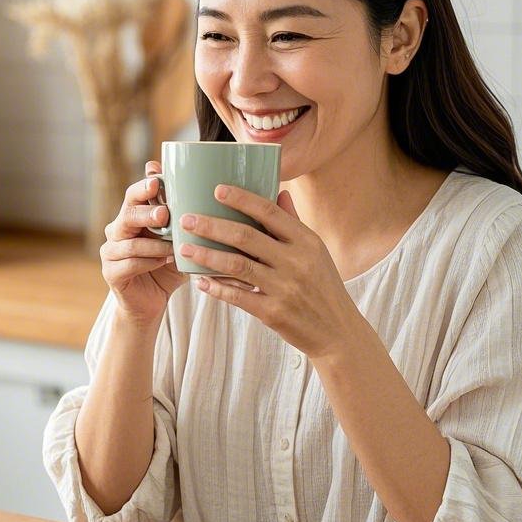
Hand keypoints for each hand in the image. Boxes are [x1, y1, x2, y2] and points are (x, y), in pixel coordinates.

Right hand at [100, 160, 186, 324]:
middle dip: (147, 213)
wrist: (152, 302)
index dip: (143, 188)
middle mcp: (116, 231)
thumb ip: (182, 219)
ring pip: (130, 243)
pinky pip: (130, 264)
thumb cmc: (167, 266)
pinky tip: (163, 262)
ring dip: (154, 245)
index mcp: (131, 217)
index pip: (133, 195)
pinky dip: (149, 262)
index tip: (156, 182)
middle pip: (127, 214)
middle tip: (164, 213)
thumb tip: (199, 190)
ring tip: (173, 248)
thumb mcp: (178, 241)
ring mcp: (110, 252)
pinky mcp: (111, 273)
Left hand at [177, 185, 356, 358]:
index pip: (270, 212)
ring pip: (236, 266)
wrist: (337, 332)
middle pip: (246, 237)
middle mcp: (296, 262)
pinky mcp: (274, 313)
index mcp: (306, 241)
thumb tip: (279, 191)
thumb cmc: (323, 287)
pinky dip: (216, 288)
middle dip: (211, 226)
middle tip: (186, 219)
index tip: (217, 190)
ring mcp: (285, 288)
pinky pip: (237, 297)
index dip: (242, 199)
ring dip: (206, 255)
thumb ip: (294, 222)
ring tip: (183, 248)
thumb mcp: (316, 252)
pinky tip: (199, 281)